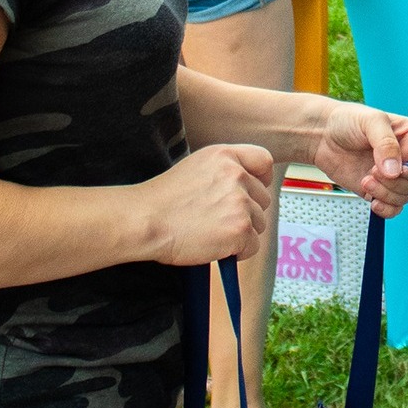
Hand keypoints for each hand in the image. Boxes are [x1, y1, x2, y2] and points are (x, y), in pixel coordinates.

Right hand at [144, 144, 273, 264]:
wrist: (144, 221)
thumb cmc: (161, 201)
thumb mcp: (196, 168)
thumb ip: (224, 172)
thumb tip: (245, 188)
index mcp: (225, 156)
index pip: (264, 161)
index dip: (261, 179)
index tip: (253, 191)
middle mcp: (237, 175)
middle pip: (263, 198)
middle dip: (247, 212)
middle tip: (219, 220)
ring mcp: (240, 201)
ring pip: (259, 223)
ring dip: (241, 232)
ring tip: (211, 232)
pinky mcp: (240, 228)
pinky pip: (252, 245)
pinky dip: (237, 251)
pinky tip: (214, 246)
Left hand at [311, 102, 407, 216]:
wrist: (322, 135)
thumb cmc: (348, 120)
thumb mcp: (371, 122)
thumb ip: (386, 144)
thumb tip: (395, 171)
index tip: (401, 171)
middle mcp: (407, 159)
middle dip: (395, 183)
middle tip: (373, 171)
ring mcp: (392, 177)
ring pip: (404, 198)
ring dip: (385, 194)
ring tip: (366, 180)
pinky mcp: (378, 191)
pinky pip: (391, 209)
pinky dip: (384, 209)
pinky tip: (372, 200)